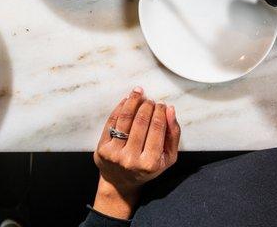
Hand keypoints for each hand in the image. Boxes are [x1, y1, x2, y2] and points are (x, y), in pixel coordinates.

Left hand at [92, 88, 179, 218]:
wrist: (121, 182)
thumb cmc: (147, 168)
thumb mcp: (167, 158)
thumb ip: (173, 135)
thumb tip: (171, 110)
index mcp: (150, 163)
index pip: (157, 129)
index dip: (160, 112)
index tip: (162, 104)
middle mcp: (131, 159)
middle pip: (141, 122)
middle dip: (147, 106)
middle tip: (150, 100)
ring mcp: (115, 153)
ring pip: (125, 119)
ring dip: (133, 102)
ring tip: (138, 93)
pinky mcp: (102, 148)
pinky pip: (112, 122)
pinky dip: (120, 108)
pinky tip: (126, 100)